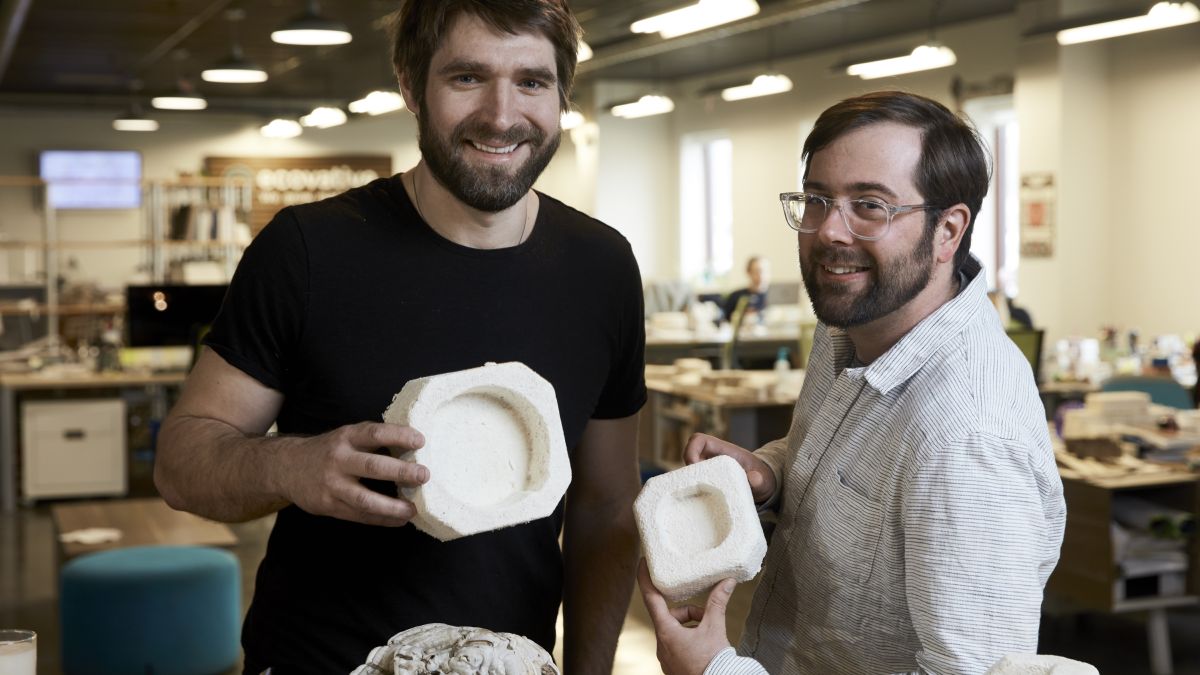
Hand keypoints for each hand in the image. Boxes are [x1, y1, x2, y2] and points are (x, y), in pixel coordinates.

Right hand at [276, 421, 428, 525]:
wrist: (286, 467)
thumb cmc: (329, 450)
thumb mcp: (346, 436)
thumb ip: (373, 440)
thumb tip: (414, 445)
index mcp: (346, 437)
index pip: (375, 433)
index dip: (398, 435)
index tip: (421, 441)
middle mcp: (338, 459)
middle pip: (373, 467)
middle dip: (402, 473)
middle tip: (424, 476)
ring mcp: (332, 485)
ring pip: (366, 499)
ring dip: (393, 507)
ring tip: (413, 510)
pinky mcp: (328, 505)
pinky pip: (359, 516)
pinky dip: (382, 520)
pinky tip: (399, 520)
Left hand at [637, 559, 732, 674]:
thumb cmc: (712, 662)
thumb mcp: (715, 628)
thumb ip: (718, 602)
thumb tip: (727, 582)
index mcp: (666, 632)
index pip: (650, 598)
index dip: (645, 578)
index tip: (643, 563)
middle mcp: (661, 644)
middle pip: (669, 616)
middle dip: (689, 612)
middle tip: (706, 617)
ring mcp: (665, 656)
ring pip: (674, 630)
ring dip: (691, 626)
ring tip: (708, 634)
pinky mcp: (672, 665)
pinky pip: (677, 644)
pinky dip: (689, 639)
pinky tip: (704, 645)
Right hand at [683, 433, 775, 502]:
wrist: (763, 485)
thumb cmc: (762, 478)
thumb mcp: (763, 480)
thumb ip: (759, 480)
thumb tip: (754, 479)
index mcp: (723, 451)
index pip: (699, 440)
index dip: (691, 450)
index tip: (695, 466)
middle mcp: (712, 457)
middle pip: (688, 456)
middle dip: (688, 471)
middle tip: (695, 487)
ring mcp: (709, 469)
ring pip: (689, 470)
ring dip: (689, 482)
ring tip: (698, 496)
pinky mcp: (707, 481)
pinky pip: (693, 482)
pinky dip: (693, 491)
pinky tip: (700, 502)